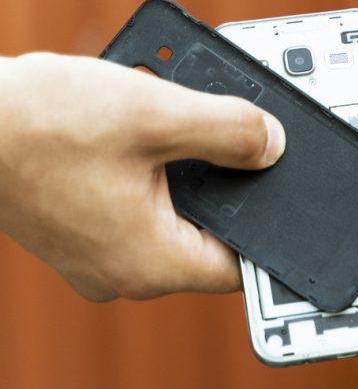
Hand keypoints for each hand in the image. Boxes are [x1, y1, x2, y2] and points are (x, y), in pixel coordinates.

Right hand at [0, 53, 285, 300]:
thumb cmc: (37, 122)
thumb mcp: (156, 114)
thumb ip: (230, 131)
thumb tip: (274, 146)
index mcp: (149, 265)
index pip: (242, 264)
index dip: (270, 227)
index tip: (288, 195)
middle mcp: (122, 274)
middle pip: (208, 235)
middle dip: (226, 186)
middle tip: (241, 141)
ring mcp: (95, 256)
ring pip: (170, 216)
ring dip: (185, 172)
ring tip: (182, 127)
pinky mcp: (76, 231)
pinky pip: (135, 206)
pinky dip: (150, 171)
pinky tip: (146, 132)